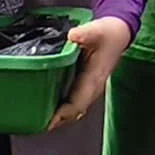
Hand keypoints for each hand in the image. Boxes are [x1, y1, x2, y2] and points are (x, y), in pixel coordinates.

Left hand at [49, 15, 132, 131]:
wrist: (119, 33)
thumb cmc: (108, 33)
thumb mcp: (97, 31)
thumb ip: (85, 34)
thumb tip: (73, 36)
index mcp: (94, 79)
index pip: (78, 103)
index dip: (63, 114)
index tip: (48, 120)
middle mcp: (92, 88)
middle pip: (74, 112)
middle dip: (56, 120)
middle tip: (35, 124)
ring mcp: (89, 88)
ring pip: (74, 109)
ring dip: (58, 116)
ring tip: (38, 119)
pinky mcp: (85, 85)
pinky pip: (73, 102)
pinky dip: (61, 107)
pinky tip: (48, 105)